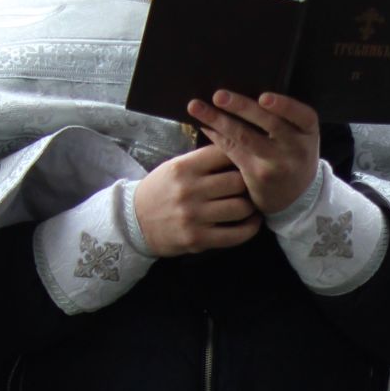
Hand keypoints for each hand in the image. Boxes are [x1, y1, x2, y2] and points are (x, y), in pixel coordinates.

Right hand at [133, 145, 263, 257]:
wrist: (135, 222)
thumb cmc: (162, 191)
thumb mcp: (176, 167)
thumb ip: (204, 160)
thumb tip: (240, 150)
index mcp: (184, 168)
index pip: (225, 153)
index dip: (241, 157)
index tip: (247, 162)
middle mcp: (189, 190)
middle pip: (238, 182)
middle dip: (249, 183)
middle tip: (254, 186)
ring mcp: (194, 217)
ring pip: (241, 208)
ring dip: (252, 206)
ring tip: (253, 203)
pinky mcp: (199, 240)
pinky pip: (237, 234)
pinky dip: (250, 227)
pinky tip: (252, 221)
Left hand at [187, 87, 320, 219]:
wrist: (296, 197)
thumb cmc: (293, 154)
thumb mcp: (299, 136)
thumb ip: (282, 117)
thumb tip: (242, 88)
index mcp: (309, 132)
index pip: (302, 115)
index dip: (284, 106)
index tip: (264, 98)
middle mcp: (296, 148)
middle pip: (268, 124)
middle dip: (241, 107)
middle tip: (218, 95)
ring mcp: (277, 164)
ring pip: (245, 138)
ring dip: (219, 120)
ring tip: (197, 107)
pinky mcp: (257, 175)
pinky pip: (233, 151)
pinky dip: (216, 135)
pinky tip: (203, 124)